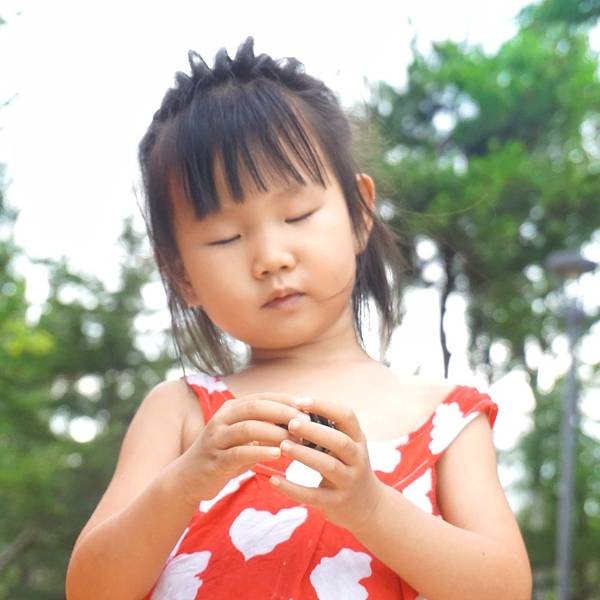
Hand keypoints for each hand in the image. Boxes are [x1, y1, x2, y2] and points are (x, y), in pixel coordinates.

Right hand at [178, 393, 306, 502]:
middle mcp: (222, 419)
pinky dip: (260, 451)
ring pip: (248, 428)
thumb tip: (300, 424)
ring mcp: (216, 438)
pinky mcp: (214, 459)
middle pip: (255, 408)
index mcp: (231, 409)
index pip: (262, 397)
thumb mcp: (245, 439)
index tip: (308, 404)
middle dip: (282, 412)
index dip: (285, 399)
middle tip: (305, 421)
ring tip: (295, 438)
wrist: (188, 479)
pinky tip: (277, 454)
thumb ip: (266, 429)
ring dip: (274, 432)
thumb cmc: (224, 456)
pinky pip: (239, 452)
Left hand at [269, 396, 385, 534]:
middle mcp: (357, 459)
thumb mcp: (345, 446)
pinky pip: (313, 495)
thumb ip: (326, 430)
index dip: (325, 406)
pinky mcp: (336, 502)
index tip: (300, 401)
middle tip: (291, 423)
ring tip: (283, 446)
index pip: (346, 416)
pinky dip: (292, 488)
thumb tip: (292, 408)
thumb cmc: (346, 466)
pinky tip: (274, 480)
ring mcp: (349, 481)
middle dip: (314, 430)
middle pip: (339, 441)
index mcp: (358, 439)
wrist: (366, 506)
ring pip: (329, 466)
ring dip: (304, 454)